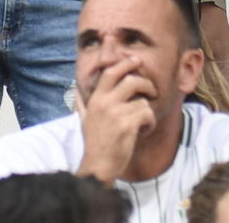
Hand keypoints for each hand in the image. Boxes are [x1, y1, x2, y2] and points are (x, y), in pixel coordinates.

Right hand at [75, 56, 157, 184]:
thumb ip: (83, 104)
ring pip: (143, 101)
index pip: (111, 72)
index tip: (137, 60)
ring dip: (147, 111)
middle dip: (146, 84)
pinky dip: (150, 123)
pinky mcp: (127, 125)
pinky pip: (147, 114)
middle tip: (152, 92)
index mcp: (95, 100)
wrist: (97, 166)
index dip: (126, 63)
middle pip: (132, 80)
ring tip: (142, 122)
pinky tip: (143, 131)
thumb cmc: (94, 144)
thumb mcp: (84, 120)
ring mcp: (116, 114)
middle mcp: (105, 103)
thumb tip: (77, 91)